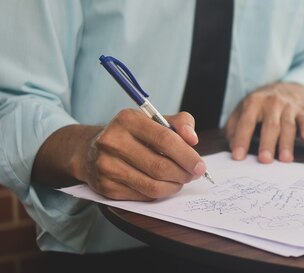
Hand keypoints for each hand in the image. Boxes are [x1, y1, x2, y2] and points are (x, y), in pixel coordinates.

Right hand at [33, 110, 206, 200]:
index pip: (165, 139)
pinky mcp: (105, 187)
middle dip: (183, 174)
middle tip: (194, 174)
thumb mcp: (154, 120)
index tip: (201, 165)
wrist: (91, 150)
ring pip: (152, 185)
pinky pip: (142, 196)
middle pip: (159, 166)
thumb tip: (193, 139)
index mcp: (128, 120)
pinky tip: (163, 185)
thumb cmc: (133, 134)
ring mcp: (106, 166)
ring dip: (174, 186)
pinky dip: (159, 193)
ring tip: (181, 180)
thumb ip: (180, 123)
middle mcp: (113, 141)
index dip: (187, 155)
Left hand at [225, 83, 303, 162]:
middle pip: (270, 125)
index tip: (238, 156)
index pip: (246, 122)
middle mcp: (272, 102)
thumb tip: (232, 146)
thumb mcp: (241, 111)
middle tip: (264, 160)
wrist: (282, 90)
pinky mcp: (301, 112)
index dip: (242, 140)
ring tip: (285, 159)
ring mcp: (288, 107)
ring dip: (286, 143)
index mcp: (254, 102)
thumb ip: (233, 128)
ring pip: (288, 126)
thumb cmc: (258, 106)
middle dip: (267, 143)